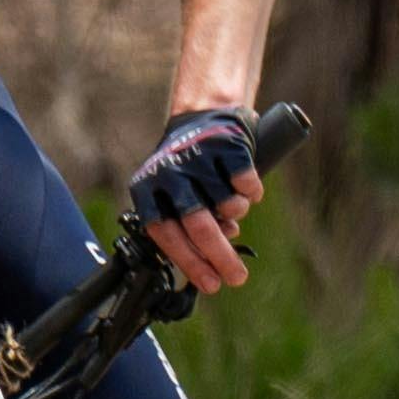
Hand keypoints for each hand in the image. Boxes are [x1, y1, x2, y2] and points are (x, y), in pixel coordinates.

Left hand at [127, 104, 265, 291]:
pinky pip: (246, 183)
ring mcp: (198, 156)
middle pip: (198, 224)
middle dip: (220, 256)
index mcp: (148, 188)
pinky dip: (251, 192)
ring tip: (234, 208)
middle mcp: (170, 171)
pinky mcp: (226, 144)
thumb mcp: (175, 197)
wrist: (203, 114)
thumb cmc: (188, 168)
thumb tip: (212, 260)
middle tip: (237, 278)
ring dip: (236, 214)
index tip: (211, 284)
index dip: (188, 262)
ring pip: (228, 205)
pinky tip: (247, 189)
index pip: (165, 233)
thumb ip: (186, 227)